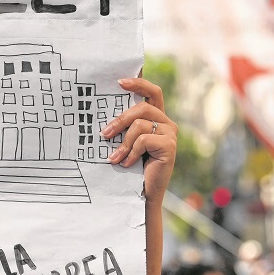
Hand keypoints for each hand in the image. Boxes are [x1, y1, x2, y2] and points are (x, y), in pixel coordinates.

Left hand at [105, 77, 177, 197]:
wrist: (144, 192)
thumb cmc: (132, 166)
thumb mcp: (127, 142)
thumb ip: (124, 127)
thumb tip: (104, 117)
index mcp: (156, 118)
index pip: (152, 92)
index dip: (138, 84)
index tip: (119, 82)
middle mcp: (166, 123)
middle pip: (141, 108)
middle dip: (120, 120)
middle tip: (104, 134)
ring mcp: (169, 133)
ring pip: (140, 125)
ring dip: (123, 143)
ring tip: (115, 158)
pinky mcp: (169, 145)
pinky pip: (143, 140)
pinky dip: (131, 153)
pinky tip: (127, 164)